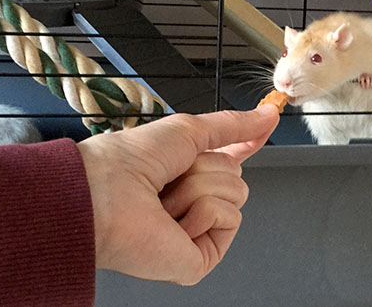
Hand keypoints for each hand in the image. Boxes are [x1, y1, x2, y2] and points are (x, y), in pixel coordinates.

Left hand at [76, 105, 279, 284]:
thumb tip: (268, 114)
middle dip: (209, 166)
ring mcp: (197, 230)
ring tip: (166, 199)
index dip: (245, 142)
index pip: (227, 159)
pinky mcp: (202, 255)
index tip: (268, 119)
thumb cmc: (127, 161)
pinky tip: (174, 221)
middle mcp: (190, 202)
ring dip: (201, 187)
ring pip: (236, 194)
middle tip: (173, 175)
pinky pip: (230, 218)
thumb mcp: (188, 129)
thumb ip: (232, 125)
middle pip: (235, 175)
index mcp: (183, 172)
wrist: (103, 194)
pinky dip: (203, 210)